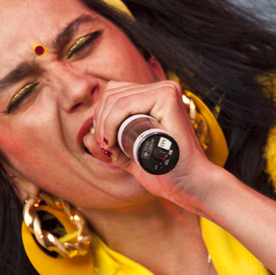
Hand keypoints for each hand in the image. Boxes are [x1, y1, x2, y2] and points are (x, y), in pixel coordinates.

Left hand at [82, 80, 220, 211]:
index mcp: (156, 97)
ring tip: (114, 151)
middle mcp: (162, 88)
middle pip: (111, 93)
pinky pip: (124, 103)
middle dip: (101, 123)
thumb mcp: (129, 158)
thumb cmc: (165, 172)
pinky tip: (115, 143)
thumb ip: (110, 148)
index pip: (114, 94)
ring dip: (105, 126)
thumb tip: (85, 138)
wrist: (190, 185)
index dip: (102, 118)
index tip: (108, 147)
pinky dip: (111, 123)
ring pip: (114, 97)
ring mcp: (166, 90)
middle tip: (110, 151)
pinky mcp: (167, 97)